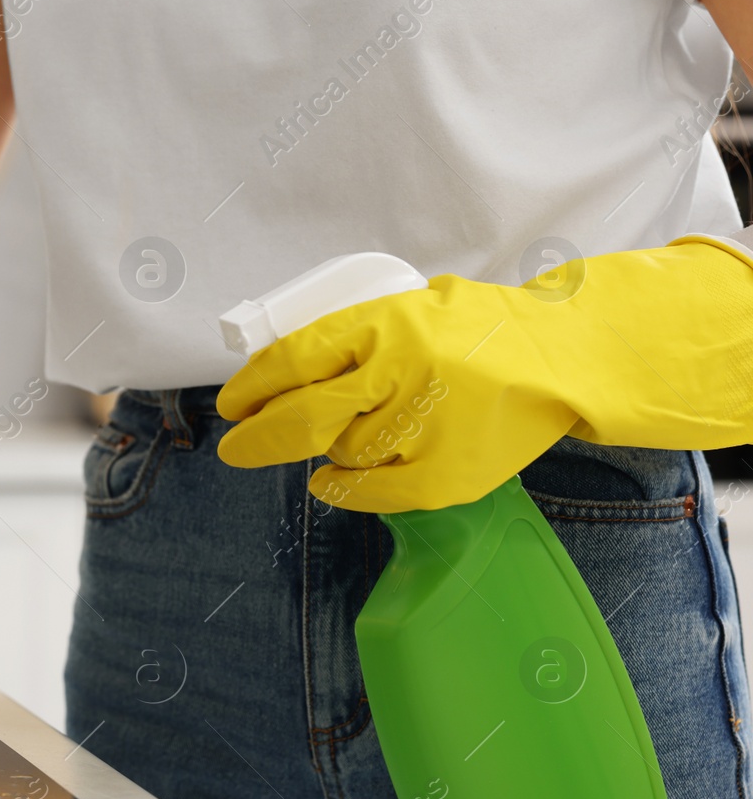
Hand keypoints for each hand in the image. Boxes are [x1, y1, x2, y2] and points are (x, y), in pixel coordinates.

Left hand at [216, 238, 752, 512]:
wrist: (568, 356)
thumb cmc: (484, 331)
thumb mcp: (414, 307)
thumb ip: (356, 336)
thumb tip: (281, 370)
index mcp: (387, 323)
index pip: (294, 358)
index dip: (252, 387)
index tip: (231, 404)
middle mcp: (401, 371)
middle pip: (302, 416)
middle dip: (257, 437)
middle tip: (235, 446)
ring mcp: (424, 425)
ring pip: (341, 451)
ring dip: (328, 449)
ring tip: (349, 434)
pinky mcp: (445, 472)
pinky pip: (371, 492)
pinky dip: (343, 490)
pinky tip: (331, 482)